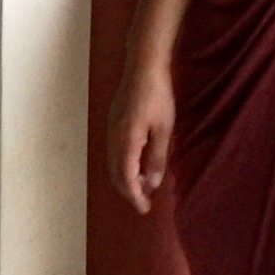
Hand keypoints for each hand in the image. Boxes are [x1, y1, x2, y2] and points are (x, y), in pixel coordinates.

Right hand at [115, 50, 181, 212]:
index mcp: (126, 141)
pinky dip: (123, 164)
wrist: (143, 66)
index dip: (135, 196)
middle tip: (144, 203)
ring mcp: (110, 128)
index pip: (126, 178)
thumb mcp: (164, 129)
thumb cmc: (157, 96)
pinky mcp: (113, 121)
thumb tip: (153, 183)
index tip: (145, 209)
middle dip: (128, 191)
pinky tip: (137, 164)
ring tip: (143, 186)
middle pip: (116, 173)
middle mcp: (113, 137)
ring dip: (125, 178)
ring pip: (113, 163)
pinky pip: (114, 151)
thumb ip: (157, 157)